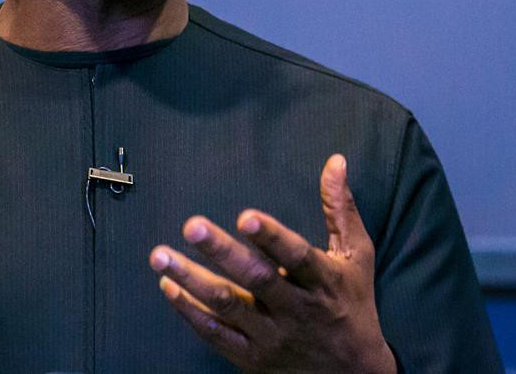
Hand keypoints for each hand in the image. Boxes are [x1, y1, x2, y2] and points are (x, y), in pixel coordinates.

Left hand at [149, 154, 395, 372]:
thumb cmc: (352, 303)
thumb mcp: (355, 256)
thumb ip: (340, 208)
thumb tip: (335, 161)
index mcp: (322, 280)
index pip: (296, 256)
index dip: (271, 237)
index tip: (245, 216)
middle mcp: (295, 309)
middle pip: (255, 279)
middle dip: (221, 251)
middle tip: (191, 225)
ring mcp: (272, 335)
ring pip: (228, 306)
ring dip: (191, 280)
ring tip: (160, 255)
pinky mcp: (252, 357)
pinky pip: (216, 334)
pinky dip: (190, 312)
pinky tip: (168, 286)